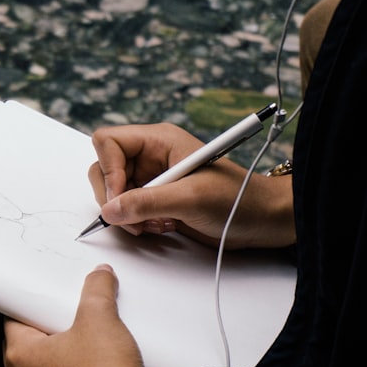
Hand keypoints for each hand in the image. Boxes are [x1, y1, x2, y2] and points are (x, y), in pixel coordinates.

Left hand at [3, 265, 166, 366]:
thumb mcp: (100, 317)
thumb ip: (96, 289)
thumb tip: (100, 275)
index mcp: (19, 358)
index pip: (12, 321)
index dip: (30, 307)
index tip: (43, 302)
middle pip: (26, 348)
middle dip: (45, 334)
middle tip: (68, 322)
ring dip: (56, 363)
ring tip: (83, 349)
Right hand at [87, 123, 294, 248]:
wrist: (262, 221)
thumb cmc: (237, 200)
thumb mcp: (191, 198)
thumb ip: (146, 202)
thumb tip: (109, 210)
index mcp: (159, 140)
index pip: (108, 142)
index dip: (108, 170)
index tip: (120, 197)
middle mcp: (151, 156)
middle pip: (104, 169)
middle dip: (115, 198)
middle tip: (135, 219)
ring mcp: (152, 178)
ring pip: (113, 193)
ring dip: (128, 214)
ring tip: (156, 224)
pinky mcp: (155, 199)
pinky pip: (127, 209)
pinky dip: (137, 223)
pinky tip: (162, 227)